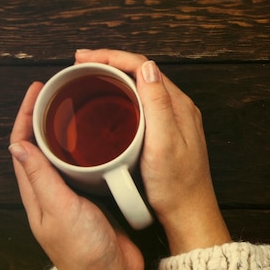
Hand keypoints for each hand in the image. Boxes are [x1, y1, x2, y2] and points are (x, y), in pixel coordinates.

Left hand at [9, 83, 143, 269]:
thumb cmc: (84, 249)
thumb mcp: (60, 210)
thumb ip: (42, 179)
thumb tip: (19, 145)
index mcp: (37, 193)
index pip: (23, 145)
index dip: (26, 116)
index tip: (38, 91)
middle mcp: (51, 190)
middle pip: (41, 144)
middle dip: (44, 115)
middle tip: (59, 91)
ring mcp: (73, 193)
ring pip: (63, 152)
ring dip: (66, 128)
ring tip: (78, 107)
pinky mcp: (94, 196)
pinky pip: (87, 164)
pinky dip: (89, 146)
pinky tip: (102, 138)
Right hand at [75, 49, 230, 253]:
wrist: (188, 212)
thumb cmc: (177, 185)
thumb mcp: (165, 144)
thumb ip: (158, 105)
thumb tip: (147, 67)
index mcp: (178, 106)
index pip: (144, 66)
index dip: (112, 56)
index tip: (84, 58)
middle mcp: (178, 109)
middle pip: (142, 72)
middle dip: (110, 62)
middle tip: (80, 63)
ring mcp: (173, 121)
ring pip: (142, 87)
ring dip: (116, 76)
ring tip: (89, 75)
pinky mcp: (166, 134)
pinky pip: (142, 104)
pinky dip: (122, 95)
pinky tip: (108, 102)